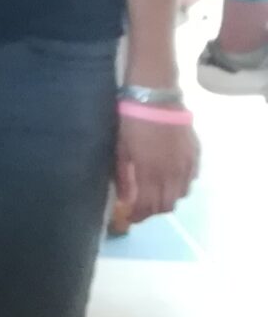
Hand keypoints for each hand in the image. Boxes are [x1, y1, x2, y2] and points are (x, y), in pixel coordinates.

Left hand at [110, 108, 198, 231]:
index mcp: (151, 172)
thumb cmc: (131, 122)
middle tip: (142, 208)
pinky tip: (171, 180)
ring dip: (168, 199)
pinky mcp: (195, 154)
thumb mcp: (121, 150)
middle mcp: (173, 173)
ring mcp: (187, 164)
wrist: (156, 98)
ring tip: (155, 195)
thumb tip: (124, 198)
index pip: (149, 205)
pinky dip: (181, 186)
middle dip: (153, 211)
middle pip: (167, 204)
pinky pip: (191, 179)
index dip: (139, 216)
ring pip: (182, 194)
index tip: (131, 218)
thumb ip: (124, 176)